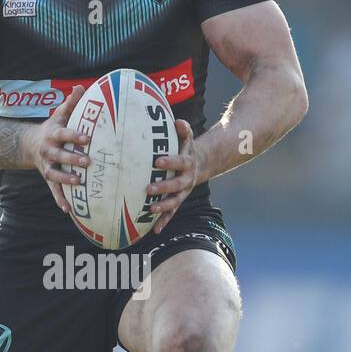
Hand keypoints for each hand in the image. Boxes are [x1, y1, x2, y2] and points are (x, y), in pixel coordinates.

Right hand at [21, 81, 91, 215]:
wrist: (29, 145)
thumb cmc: (52, 128)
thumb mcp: (59, 115)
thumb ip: (71, 103)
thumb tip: (82, 86)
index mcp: (53, 135)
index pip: (64, 134)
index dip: (74, 136)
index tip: (87, 138)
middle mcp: (48, 151)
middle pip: (60, 155)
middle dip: (73, 159)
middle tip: (88, 162)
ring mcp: (47, 166)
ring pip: (55, 174)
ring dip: (65, 179)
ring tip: (78, 182)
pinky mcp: (48, 179)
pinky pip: (53, 191)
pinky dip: (60, 200)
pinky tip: (69, 210)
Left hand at [147, 119, 199, 233]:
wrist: (201, 164)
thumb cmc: (187, 149)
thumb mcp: (188, 139)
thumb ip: (184, 130)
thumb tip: (178, 121)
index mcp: (188, 163)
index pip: (179, 162)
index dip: (170, 162)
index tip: (157, 161)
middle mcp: (187, 179)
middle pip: (176, 185)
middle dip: (163, 188)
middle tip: (148, 189)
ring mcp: (183, 192)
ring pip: (174, 202)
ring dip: (163, 207)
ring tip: (151, 210)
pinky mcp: (178, 201)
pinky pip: (171, 213)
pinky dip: (163, 221)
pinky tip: (154, 230)